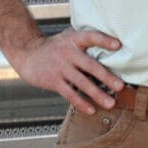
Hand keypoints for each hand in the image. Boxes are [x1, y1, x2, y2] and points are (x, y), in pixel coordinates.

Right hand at [7, 26, 122, 114]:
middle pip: (90, 65)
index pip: (91, 37)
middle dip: (106, 77)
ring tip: (111, 103)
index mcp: (74, 40)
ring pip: (82, 83)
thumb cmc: (55, 47)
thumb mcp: (69, 38)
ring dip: (97, 94)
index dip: (104, 40)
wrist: (27, 53)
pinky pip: (70, 94)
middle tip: (120, 86)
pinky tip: (91, 110)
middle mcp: (68, 53)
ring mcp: (60, 68)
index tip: (118, 45)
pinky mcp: (53, 81)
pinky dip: (81, 103)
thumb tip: (115, 49)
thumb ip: (86, 44)